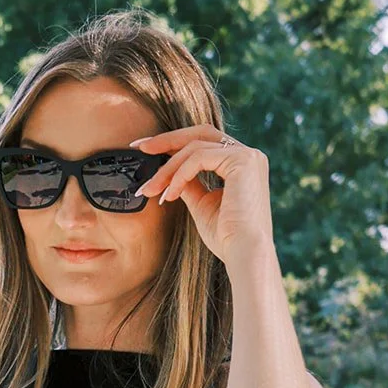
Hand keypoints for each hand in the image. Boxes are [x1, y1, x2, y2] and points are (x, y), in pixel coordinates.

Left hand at [130, 123, 274, 265]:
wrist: (244, 254)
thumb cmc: (226, 237)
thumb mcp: (201, 205)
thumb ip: (189, 184)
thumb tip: (170, 174)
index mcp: (241, 164)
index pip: (204, 143)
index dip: (174, 144)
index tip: (146, 150)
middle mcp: (248, 155)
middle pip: (200, 133)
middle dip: (167, 139)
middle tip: (139, 147)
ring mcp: (247, 156)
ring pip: (195, 147)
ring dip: (167, 169)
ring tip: (150, 189)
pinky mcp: (243, 161)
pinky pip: (199, 158)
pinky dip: (179, 175)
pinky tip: (169, 195)